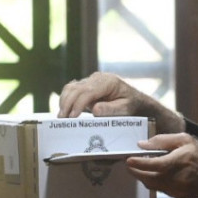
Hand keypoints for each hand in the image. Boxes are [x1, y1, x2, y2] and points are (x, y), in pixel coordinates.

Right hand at [58, 72, 184, 132]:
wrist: (136, 101)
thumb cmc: (132, 105)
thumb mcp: (126, 109)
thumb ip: (111, 109)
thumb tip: (95, 110)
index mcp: (108, 81)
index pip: (88, 91)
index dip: (78, 104)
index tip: (72, 117)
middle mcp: (98, 78)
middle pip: (76, 88)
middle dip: (67, 104)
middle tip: (62, 119)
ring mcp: (91, 81)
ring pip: (71, 88)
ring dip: (64, 101)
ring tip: (61, 117)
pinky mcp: (86, 87)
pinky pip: (72, 90)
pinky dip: (65, 99)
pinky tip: (64, 111)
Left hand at [126, 133, 197, 197]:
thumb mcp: (186, 140)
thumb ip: (163, 141)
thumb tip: (143, 144)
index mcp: (176, 162)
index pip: (150, 164)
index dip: (136, 163)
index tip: (128, 159)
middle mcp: (174, 178)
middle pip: (146, 177)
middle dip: (135, 171)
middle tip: (129, 164)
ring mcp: (175, 189)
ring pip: (151, 185)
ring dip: (143, 177)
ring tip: (139, 168)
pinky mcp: (176, 195)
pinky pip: (159, 189)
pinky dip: (153, 181)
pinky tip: (154, 174)